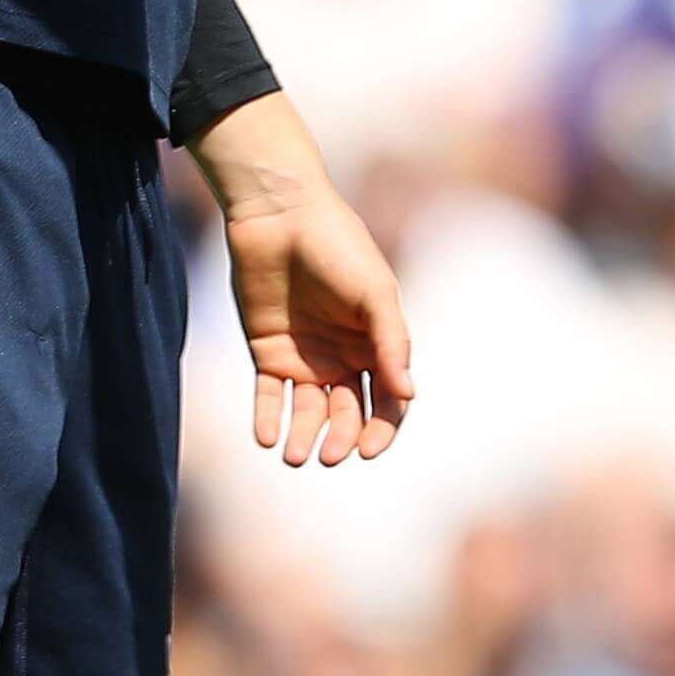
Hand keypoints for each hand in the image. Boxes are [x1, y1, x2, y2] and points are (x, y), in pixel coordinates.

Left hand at [194, 98, 416, 464]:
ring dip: (303, 436)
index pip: (387, 398)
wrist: (281, 218)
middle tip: (329, 457)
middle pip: (348, 411)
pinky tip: (267, 437)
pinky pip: (268, 396)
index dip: (382, 427)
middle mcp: (345, 355)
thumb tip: (407, 394)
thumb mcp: (374, 293)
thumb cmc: (339, 248)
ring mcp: (306, 356)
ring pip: (307, 410)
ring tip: (294, 455)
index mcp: (378, 342)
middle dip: (341, 437)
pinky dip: (268, 418)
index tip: (368, 451)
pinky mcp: (267, 351)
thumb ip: (390, 342)